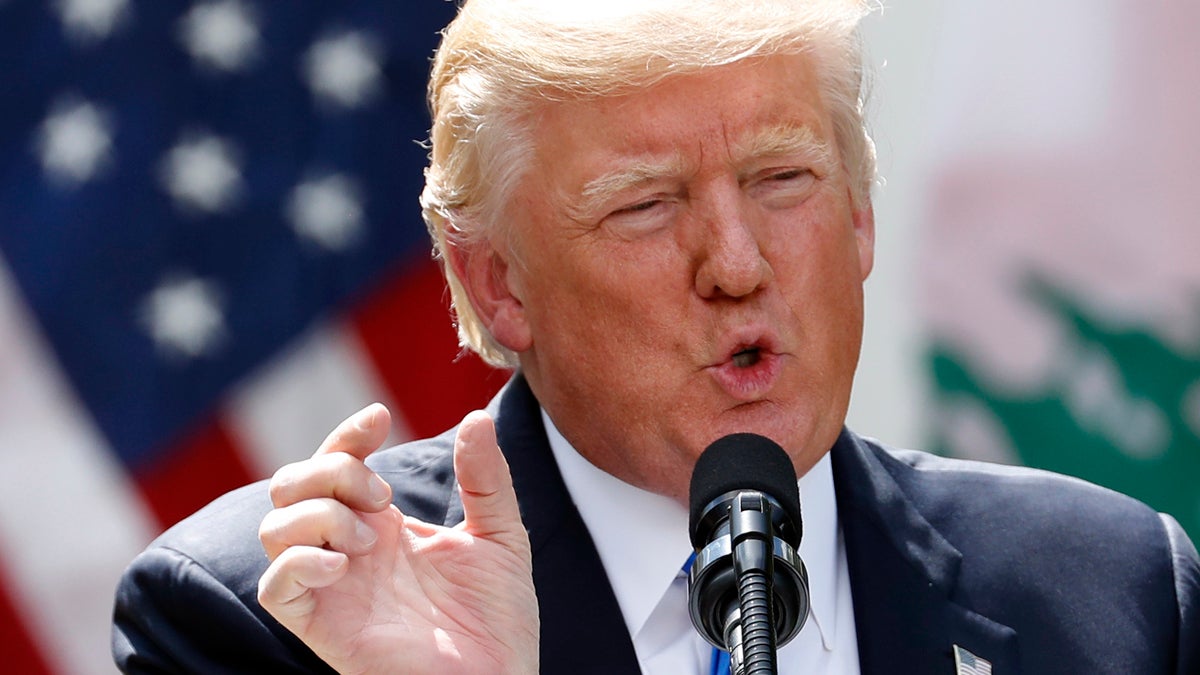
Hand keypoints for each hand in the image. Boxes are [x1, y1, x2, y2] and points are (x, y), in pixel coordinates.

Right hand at [257, 404, 538, 673]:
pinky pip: (274, 587)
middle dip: (330, 470)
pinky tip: (343, 566)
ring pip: (274, 527)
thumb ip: (486, 477)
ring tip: (371, 540)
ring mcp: (332, 587)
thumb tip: (476, 417)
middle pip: (292, 484)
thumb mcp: (501, 534)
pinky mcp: (322, 627)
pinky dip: (297, 562)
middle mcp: (349, 550)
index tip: (379, 418)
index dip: (348, 434)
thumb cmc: (499, 618)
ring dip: (318, 514)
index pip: (339, 462)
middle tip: (384, 498)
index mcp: (385, 524)